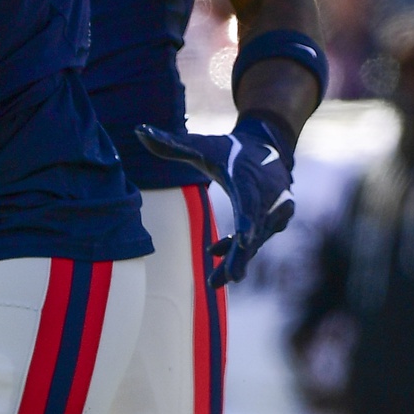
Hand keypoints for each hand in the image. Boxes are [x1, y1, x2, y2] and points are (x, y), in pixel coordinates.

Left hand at [137, 113, 295, 286]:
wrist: (267, 148)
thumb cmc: (229, 149)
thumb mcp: (201, 145)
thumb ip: (170, 143)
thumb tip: (138, 131)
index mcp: (249, 179)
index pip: (248, 202)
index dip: (247, 220)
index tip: (245, 239)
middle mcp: (268, 197)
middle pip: (254, 230)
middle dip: (241, 255)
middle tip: (231, 278)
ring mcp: (275, 212)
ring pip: (255, 241)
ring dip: (237, 259)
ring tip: (215, 282)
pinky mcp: (275, 222)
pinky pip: (256, 239)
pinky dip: (238, 248)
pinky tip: (215, 255)